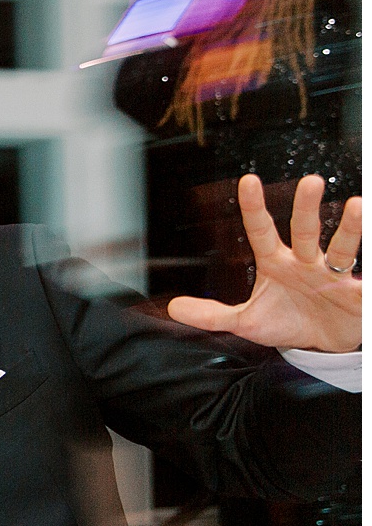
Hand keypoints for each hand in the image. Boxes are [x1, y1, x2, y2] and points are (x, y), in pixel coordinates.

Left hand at [169, 173, 361, 352]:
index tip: (248, 181)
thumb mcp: (246, 322)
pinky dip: (368, 273)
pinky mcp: (358, 294)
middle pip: (305, 230)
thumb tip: (173, 308)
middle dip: (306, 208)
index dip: (254, 208)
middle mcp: (306, 262)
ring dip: (350, 228)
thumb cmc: (287, 322)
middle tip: (310, 182)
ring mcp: (334, 275)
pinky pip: (366, 280)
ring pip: (342, 247)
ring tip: (357, 205)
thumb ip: (211, 315)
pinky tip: (370, 264)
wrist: (322, 344)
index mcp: (277, 264)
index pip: (262, 231)